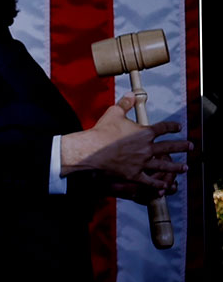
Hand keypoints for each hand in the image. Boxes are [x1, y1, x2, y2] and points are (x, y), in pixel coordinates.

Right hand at [62, 94, 192, 189]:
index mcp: (144, 132)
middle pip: (170, 147)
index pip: (163, 128)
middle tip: (191, 146)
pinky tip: (165, 187)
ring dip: (176, 167)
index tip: (178, 127)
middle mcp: (147, 148)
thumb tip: (132, 94)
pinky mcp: (134, 175)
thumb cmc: (101, 132)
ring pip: (164, 166)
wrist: (90, 151)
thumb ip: (125, 103)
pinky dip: (158, 185)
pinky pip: (149, 181)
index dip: (172, 127)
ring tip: (185, 168)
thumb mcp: (113, 113)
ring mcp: (142, 163)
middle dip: (182, 146)